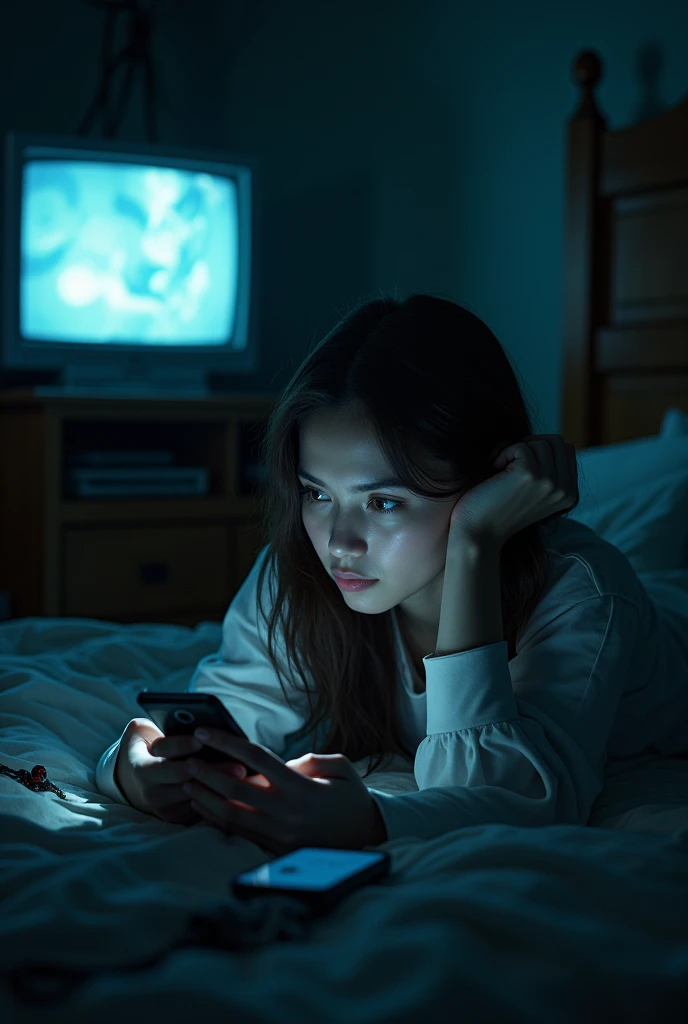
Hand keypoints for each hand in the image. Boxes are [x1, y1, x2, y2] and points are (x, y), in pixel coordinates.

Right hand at [114, 718, 245, 824]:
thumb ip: (153, 724)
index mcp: (141, 766)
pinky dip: (220, 798)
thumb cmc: (145, 748)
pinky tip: (241, 790)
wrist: (134, 782)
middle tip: (238, 765)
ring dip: (222, 786)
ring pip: (197, 795)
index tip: (200, 740)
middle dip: (212, 771)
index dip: (181, 746)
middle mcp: (150, 790)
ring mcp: (163, 806)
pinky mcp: (176, 816)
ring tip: (245, 776)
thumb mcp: (141, 732)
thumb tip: (181, 716)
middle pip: (185, 778)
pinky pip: (200, 809)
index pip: (163, 755)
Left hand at [180, 728, 387, 853]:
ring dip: (205, 798)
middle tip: (187, 759)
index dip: (227, 742)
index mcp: (301, 786)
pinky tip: (202, 807)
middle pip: (235, 788)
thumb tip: (285, 763)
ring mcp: (279, 833)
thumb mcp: (341, 767)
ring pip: (231, 814)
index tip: (205, 731)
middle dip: (207, 772)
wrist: (366, 836)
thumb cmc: (351, 796)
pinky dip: (216, 820)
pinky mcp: (275, 848)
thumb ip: (311, 760)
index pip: (256, 758)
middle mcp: (286, 811)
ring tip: (186, 783)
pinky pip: (238, 833)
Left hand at [449, 433, 577, 548]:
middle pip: (556, 442)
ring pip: (540, 442)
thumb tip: (553, 440)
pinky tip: (495, 469)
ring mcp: (550, 482)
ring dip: (517, 449)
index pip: (566, 449)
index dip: (541, 448)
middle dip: (531, 444)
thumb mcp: (535, 492)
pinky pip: (520, 446)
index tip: (521, 462)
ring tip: (503, 467)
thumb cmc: (500, 509)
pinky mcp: (530, 474)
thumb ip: (550, 471)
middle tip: (511, 459)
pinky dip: (504, 453)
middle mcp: (565, 489)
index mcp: (569, 493)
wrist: (479, 533)